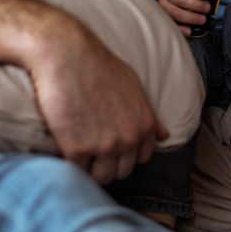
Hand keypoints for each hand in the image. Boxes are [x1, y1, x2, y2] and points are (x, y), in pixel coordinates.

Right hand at [0, 0, 168, 183]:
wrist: (66, 54)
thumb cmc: (98, 65)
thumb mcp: (133, 86)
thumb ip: (149, 114)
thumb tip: (165, 136)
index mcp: (144, 124)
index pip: (143, 158)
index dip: (127, 153)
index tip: (112, 146)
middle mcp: (129, 138)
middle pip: (122, 171)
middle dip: (109, 164)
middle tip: (91, 150)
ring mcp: (103, 146)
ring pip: (101, 177)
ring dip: (90, 169)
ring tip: (79, 153)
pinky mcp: (76, 149)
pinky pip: (77, 172)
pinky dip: (71, 165)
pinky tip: (65, 149)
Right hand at [159, 0, 230, 35]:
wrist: (172, 2)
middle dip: (194, 4)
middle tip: (207, 9)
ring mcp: (164, 6)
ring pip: (174, 12)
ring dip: (189, 17)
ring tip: (202, 20)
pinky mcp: (164, 18)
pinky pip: (170, 24)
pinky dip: (180, 28)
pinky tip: (190, 30)